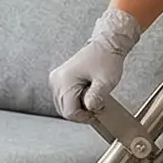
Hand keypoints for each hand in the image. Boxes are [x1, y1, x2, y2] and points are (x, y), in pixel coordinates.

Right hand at [48, 6, 140, 121]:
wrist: (105, 45)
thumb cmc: (106, 59)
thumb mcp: (105, 82)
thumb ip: (96, 98)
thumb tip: (89, 110)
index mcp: (65, 80)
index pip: (69, 111)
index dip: (84, 116)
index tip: (96, 112)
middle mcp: (56, 80)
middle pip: (64, 110)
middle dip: (81, 112)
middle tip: (96, 105)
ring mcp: (56, 79)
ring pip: (63, 106)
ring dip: (77, 106)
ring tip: (91, 97)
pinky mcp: (59, 79)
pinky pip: (63, 98)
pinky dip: (74, 100)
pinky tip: (85, 94)